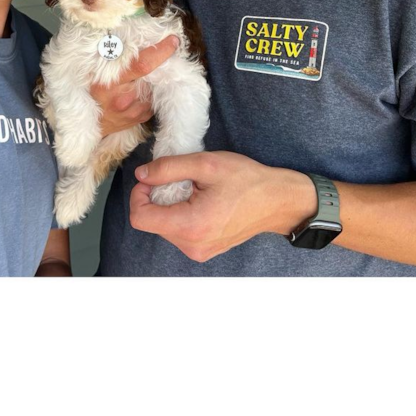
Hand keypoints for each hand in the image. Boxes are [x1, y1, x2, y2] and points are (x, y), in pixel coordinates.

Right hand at [92, 34, 178, 136]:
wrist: (87, 124)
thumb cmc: (88, 91)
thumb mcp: (93, 72)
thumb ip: (111, 56)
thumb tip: (133, 37)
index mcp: (109, 82)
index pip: (142, 64)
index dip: (160, 51)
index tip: (173, 40)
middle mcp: (123, 98)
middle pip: (153, 76)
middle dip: (161, 64)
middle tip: (164, 53)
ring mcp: (133, 111)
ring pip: (154, 88)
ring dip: (154, 80)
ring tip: (141, 76)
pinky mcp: (140, 118)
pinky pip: (152, 100)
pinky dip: (150, 92)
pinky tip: (139, 90)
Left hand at [129, 152, 317, 261]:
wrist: (277, 202)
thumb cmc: (247, 181)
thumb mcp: (206, 164)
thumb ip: (168, 168)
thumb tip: (141, 175)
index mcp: (190, 225)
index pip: (140, 218)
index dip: (138, 195)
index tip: (151, 178)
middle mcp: (192, 245)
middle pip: (151, 222)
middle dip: (156, 198)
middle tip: (181, 181)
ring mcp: (198, 251)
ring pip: (163, 227)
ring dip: (169, 206)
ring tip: (194, 191)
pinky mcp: (203, 251)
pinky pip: (178, 232)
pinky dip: (180, 215)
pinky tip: (200, 202)